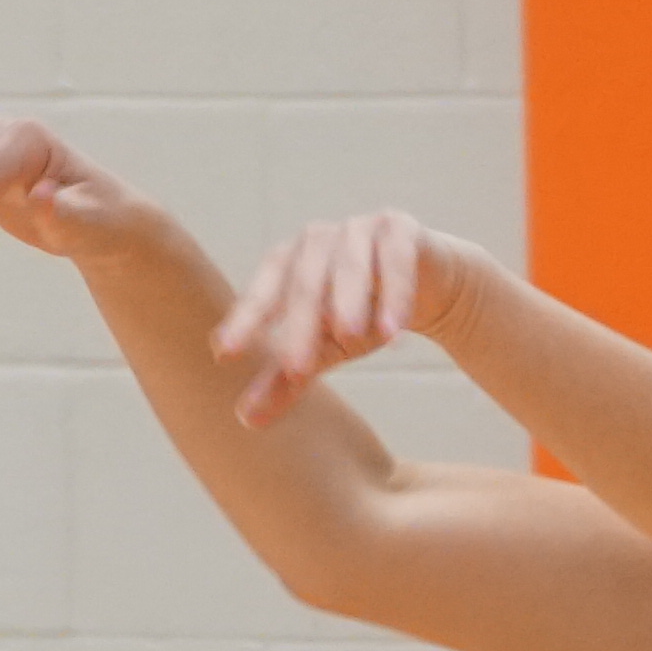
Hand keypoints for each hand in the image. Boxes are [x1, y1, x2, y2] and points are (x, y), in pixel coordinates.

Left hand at [211, 210, 490, 423]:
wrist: (427, 283)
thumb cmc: (362, 314)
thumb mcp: (325, 349)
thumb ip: (287, 380)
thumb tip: (246, 421)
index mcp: (288, 263)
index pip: (262, 294)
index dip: (243, 322)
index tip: (224, 355)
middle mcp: (317, 240)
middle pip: (305, 284)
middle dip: (301, 326)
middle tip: (296, 369)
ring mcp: (359, 229)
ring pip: (349, 265)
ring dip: (349, 301)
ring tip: (350, 338)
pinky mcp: (401, 229)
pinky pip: (396, 260)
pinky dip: (395, 294)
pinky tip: (395, 330)